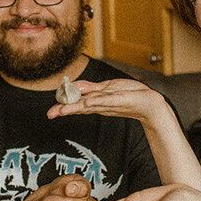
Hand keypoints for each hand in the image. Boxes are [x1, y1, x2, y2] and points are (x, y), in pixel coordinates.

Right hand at [46, 78, 171, 126]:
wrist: (149, 103)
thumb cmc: (129, 94)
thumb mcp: (106, 88)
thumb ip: (89, 88)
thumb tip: (72, 86)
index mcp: (96, 101)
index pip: (76, 103)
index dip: (63, 106)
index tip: (51, 112)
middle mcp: (100, 104)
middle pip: (79, 107)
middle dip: (64, 110)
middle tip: (51, 114)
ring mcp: (109, 103)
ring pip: (89, 105)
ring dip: (75, 107)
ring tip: (62, 110)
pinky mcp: (119, 99)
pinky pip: (106, 100)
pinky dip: (96, 101)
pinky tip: (86, 102)